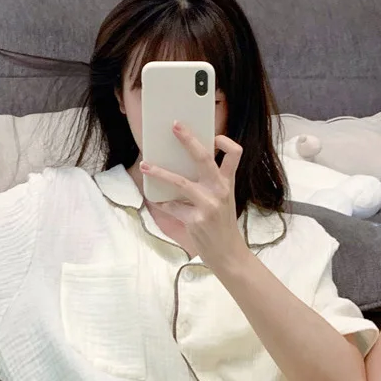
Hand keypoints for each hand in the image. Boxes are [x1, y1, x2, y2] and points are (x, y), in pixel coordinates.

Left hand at [140, 122, 248, 272]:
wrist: (228, 253)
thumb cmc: (221, 225)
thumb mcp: (223, 200)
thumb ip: (209, 184)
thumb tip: (181, 165)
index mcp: (227, 183)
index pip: (235, 154)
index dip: (225, 141)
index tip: (213, 136)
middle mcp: (219, 191)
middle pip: (204, 158)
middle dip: (188, 140)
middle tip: (175, 126)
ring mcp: (208, 206)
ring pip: (180, 182)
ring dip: (160, 172)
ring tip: (145, 166)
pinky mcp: (195, 220)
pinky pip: (172, 207)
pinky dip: (163, 203)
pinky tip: (158, 201)